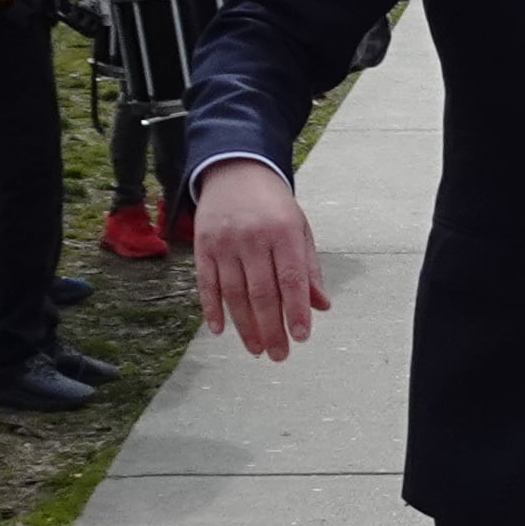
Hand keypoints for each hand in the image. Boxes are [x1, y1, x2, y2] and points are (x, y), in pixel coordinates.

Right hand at [189, 158, 328, 360]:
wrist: (236, 171)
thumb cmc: (274, 206)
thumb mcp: (299, 229)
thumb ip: (309, 269)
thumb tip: (321, 306)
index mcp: (284, 232)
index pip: (291, 279)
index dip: (296, 311)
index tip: (301, 337)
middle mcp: (254, 237)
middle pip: (262, 292)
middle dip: (272, 328)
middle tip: (279, 354)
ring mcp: (225, 242)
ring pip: (235, 293)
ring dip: (245, 326)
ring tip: (257, 349)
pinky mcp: (203, 245)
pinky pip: (207, 283)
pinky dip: (212, 309)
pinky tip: (221, 330)